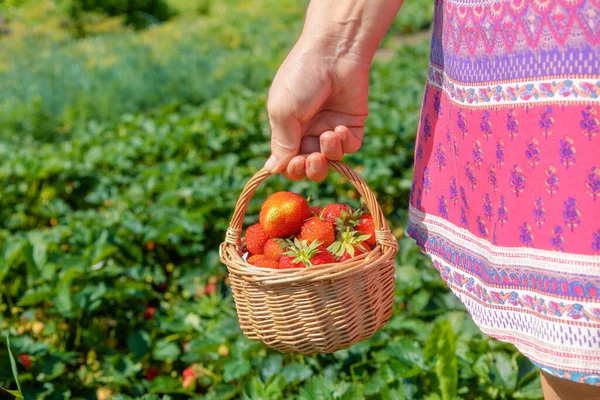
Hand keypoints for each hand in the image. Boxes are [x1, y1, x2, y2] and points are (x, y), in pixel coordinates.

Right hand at [265, 37, 369, 181]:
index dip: (290, 169)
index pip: (287, 161)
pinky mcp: (352, 125)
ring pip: (331, 161)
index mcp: (287, 129)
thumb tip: (272, 170)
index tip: (294, 163)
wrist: (334, 54)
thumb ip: (282, 143)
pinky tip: (340, 128)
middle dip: (311, 169)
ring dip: (329, 153)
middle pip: (309, 167)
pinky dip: (345, 144)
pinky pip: (349, 148)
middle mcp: (308, 132)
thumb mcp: (284, 112)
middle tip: (312, 158)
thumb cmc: (301, 79)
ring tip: (329, 135)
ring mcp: (330, 129)